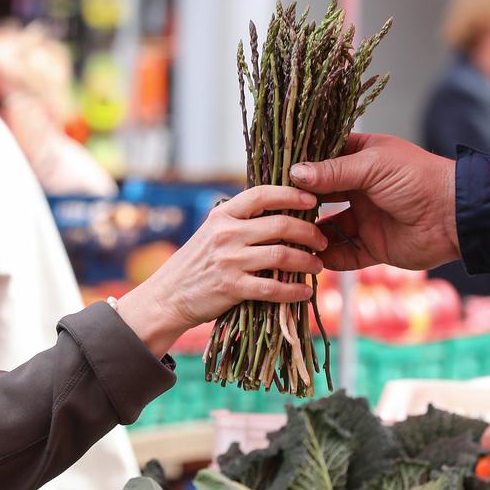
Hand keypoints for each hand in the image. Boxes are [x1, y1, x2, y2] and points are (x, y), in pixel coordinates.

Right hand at [117, 186, 325, 356]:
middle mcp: (226, 234)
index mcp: (222, 215)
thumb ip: (239, 221)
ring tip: (317, 265)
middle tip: (321, 240)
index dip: (291, 194)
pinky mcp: (232, 287)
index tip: (312, 200)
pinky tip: (304, 292)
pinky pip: (273, 287)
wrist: (168, 296)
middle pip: (280, 225)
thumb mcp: (211, 232)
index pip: (262, 194)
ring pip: (282, 255)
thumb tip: (279, 212)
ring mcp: (229, 260)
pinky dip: (294, 290)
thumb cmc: (196, 264)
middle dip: (309, 232)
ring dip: (307, 261)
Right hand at [287, 133, 459, 272]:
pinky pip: (341, 255)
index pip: (321, 159)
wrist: (456, 217)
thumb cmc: (418, 179)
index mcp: (360, 159)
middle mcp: (358, 188)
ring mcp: (363, 218)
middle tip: (268, 208)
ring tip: (281, 235)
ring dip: (306, 232)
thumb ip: (333, 171)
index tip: (271, 172)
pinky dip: (324, 258)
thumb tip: (294, 173)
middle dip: (296, 203)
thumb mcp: (373, 166)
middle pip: (318, 196)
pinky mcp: (371, 246)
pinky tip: (303, 258)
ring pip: (325, 228)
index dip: (298, 166)